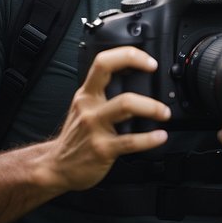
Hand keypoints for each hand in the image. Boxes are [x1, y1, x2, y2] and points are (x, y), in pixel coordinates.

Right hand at [42, 46, 170, 192]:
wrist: (57, 166)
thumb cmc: (76, 137)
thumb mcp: (83, 108)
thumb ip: (102, 94)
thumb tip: (133, 80)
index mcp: (86, 94)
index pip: (103, 62)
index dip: (128, 56)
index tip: (149, 62)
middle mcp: (89, 107)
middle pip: (114, 81)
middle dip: (143, 82)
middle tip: (160, 86)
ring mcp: (95, 127)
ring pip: (125, 106)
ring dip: (152, 107)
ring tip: (164, 113)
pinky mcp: (102, 149)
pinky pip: (130, 141)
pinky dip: (149, 139)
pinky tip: (160, 136)